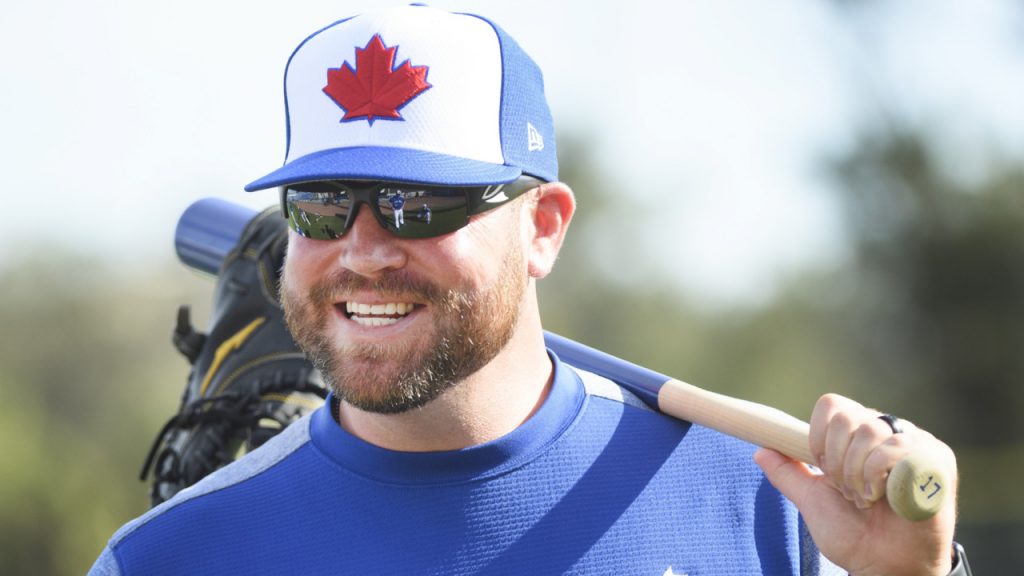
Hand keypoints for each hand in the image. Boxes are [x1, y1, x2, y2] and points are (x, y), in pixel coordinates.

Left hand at [754, 393, 957, 575]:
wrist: (886, 566)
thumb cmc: (855, 535)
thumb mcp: (813, 501)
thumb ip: (788, 475)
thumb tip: (759, 450)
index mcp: (861, 434)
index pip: (832, 405)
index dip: (818, 438)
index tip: (823, 470)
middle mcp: (890, 431)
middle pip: (846, 417)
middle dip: (836, 462)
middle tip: (848, 492)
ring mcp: (916, 442)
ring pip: (869, 431)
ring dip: (857, 474)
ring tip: (867, 499)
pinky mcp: (937, 459)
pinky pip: (896, 448)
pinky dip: (878, 478)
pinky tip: (887, 500)